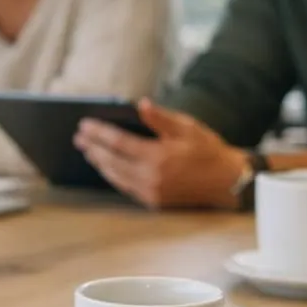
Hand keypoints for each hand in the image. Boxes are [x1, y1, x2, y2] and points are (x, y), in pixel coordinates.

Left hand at [73, 99, 247, 209]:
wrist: (227, 181)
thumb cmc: (208, 150)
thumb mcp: (187, 128)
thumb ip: (160, 118)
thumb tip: (140, 105)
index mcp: (158, 156)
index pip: (118, 143)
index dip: (99, 133)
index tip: (84, 125)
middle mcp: (151, 177)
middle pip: (112, 161)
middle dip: (93, 148)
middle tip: (79, 137)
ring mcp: (151, 192)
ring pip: (115, 176)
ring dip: (99, 163)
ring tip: (87, 150)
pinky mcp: (154, 201)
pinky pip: (126, 187)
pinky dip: (112, 175)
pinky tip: (106, 167)